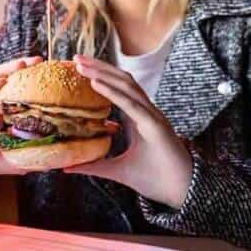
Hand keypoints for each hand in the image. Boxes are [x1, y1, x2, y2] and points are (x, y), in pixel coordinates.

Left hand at [66, 55, 192, 208]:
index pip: (118, 89)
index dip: (101, 75)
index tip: (79, 67)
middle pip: (121, 81)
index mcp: (139, 118)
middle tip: (76, 58)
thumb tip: (67, 166)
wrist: (183, 192)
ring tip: (82, 66)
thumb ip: (94, 166)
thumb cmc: (156, 179)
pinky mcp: (156, 126)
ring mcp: (152, 117)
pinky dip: (113, 93)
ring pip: (127, 86)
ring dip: (103, 74)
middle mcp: (146, 112)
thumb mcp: (117, 170)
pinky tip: (96, 84)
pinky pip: (132, 105)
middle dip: (99, 68)